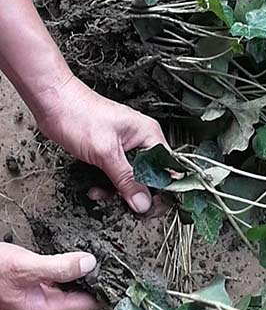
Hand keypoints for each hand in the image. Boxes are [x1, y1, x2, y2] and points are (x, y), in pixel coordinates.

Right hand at [0, 243, 96, 309]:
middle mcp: (44, 309)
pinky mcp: (35, 289)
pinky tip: (71, 260)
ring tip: (90, 259)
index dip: (100, 290)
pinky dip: (68, 271)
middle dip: (91, 280)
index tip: (109, 273)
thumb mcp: (28, 267)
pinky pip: (60, 281)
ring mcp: (39, 300)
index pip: (87, 306)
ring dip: (80, 275)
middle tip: (102, 262)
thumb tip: (88, 264)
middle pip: (81, 297)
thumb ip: (59, 267)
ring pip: (71, 288)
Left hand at [35, 76, 166, 213]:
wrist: (53, 104)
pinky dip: (106, 186)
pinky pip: (117, 177)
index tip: (149, 205)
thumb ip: (126, 179)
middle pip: (150, 178)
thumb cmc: (79, 114)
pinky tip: (95, 188)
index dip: (161, 189)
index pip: (167, 169)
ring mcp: (125, 149)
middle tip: (123, 203)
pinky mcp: (110, 155)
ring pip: (132, 180)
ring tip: (101, 192)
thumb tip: (143, 202)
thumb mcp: (106, 152)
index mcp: (149, 135)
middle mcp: (141, 142)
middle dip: (134, 193)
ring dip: (116, 192)